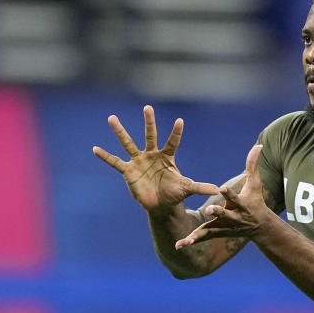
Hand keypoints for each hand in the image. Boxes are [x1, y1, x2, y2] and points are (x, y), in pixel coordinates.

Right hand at [93, 105, 218, 211]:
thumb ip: (200, 187)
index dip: (176, 132)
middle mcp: (152, 155)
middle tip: (148, 107)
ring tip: (111, 118)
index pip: (173, 141)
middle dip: (149, 122)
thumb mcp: (187, 189)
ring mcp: (139, 161)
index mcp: (167, 157)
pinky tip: (95, 148)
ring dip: (120, 131)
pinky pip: (115, 162)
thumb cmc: (174, 194)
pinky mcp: (128, 171)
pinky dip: (105, 156)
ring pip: (128, 143)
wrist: (160, 205)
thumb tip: (218, 189)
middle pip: (150, 135)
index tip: (179, 121)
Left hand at [175, 144, 269, 249]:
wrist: (259, 227)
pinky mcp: (216, 232)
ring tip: (186, 240)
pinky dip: (191, 241)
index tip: (222, 187)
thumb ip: (253, 165)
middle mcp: (232, 217)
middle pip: (224, 215)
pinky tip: (178, 245)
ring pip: (210, 230)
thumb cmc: (255, 200)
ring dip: (198, 235)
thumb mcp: (255, 184)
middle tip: (209, 209)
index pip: (234, 197)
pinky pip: (202, 237)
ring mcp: (224, 226)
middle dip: (218, 212)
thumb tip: (258, 145)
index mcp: (240, 204)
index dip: (229, 193)